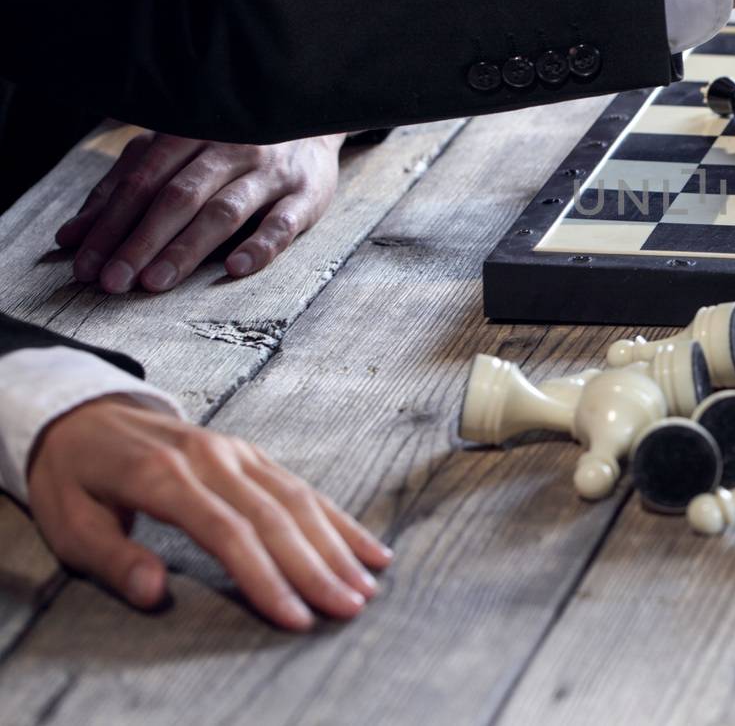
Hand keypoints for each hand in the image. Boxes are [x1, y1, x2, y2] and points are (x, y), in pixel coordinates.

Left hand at [27, 398, 391, 630]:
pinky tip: (367, 545)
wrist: (85, 415)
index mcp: (164, 476)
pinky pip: (301, 485)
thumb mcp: (69, 524)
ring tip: (368, 583)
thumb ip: (112, 559)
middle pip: (274, 517)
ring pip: (298, 498)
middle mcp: (211, 458)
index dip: (264, 577)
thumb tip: (155, 594)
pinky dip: (338, 518)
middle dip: (316, 567)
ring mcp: (237, 451)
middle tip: (350, 607)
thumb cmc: (75, 479)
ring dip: (337, 544)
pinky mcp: (251, 453)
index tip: (295, 616)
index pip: (227, 533)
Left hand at [58, 133, 342, 293]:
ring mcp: (271, 171)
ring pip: (224, 210)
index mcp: (191, 134)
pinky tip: (235, 268)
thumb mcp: (176, 156)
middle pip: (179, 196)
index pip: (143, 181)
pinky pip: (283, 222)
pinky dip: (260, 246)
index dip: (111, 223)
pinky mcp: (307, 193)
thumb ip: (125, 190)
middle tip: (113, 282)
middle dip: (141, 241)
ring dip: (187, 247)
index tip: (85, 265)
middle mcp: (230, 147)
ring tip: (155, 282)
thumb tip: (69, 237)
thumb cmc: (232, 145)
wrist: (311, 122)